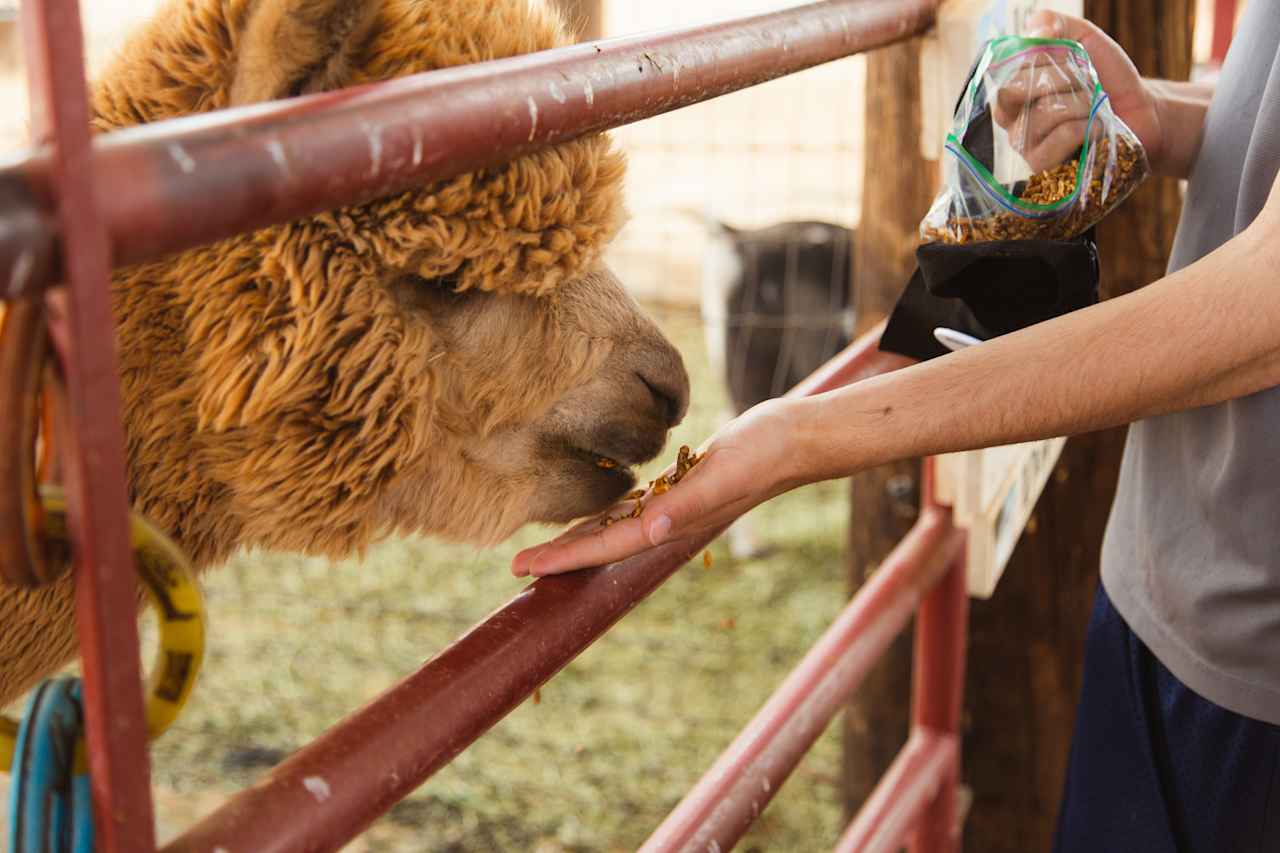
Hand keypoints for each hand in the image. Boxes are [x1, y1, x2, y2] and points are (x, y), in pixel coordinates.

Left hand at [511, 399, 803, 576]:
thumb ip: (685, 505)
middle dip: (561, 557)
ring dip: (579, 541)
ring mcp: (672, 507)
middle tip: (515, 566)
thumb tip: (648, 531)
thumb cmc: (761, 455)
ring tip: (542, 549)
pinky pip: (631, 508)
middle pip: (603, 545)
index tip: (523, 566)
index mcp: (671, 524)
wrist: (792, 439)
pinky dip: (604, 515)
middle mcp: (667, 522)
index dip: (564, 557)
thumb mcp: (722, 475)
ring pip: (614, 529)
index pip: (606, 546)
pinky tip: (590, 513)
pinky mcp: (678, 487)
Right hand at [991, 12, 1163, 172]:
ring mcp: (1025, 148)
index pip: (1008, 72)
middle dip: (1063, 79)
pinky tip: (1097, 128)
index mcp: (1014, 94)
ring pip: (1044, 112)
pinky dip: (1087, 126)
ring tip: (1095, 108)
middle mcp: (1012, 122)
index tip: (1069, 61)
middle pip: (1018, 91)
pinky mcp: (1044, 169)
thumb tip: (1034, 29)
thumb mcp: (1083, 39)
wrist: (1139, 111)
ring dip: (1082, 103)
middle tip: (1085, 84)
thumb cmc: (1108, 78)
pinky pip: (1060, 137)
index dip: (1043, 61)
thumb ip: (1054, 23)